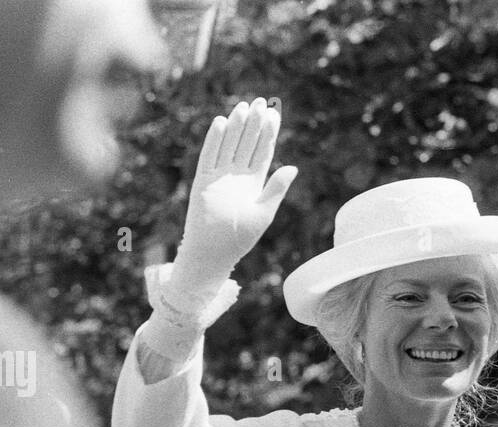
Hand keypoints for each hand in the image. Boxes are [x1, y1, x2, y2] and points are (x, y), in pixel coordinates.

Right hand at [164, 98, 298, 312]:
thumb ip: (276, 190)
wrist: (214, 252)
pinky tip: (222, 123)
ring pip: (229, 145)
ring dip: (237, 127)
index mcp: (254, 183)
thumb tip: (294, 168)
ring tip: (244, 107)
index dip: (268, 134)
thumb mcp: (264, 213)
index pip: (262, 152)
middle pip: (247, 143)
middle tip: (261, 102)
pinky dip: (215, 140)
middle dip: (254, 124)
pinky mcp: (203, 180)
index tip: (275, 114)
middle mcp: (237, 176)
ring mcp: (219, 176)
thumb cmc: (240, 238)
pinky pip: (209, 156)